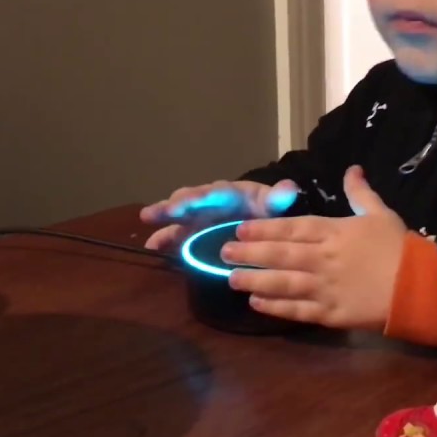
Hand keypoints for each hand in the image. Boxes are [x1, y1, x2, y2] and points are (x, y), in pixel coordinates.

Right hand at [139, 179, 298, 251]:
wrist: (266, 223)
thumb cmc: (268, 210)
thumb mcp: (276, 204)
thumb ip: (279, 198)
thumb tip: (288, 188)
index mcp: (231, 193)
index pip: (214, 192)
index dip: (201, 197)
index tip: (187, 203)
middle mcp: (211, 202)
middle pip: (191, 200)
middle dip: (175, 206)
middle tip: (158, 213)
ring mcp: (201, 218)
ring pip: (180, 217)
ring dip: (164, 221)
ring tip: (147, 225)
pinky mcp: (194, 233)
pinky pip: (178, 235)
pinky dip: (165, 239)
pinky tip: (153, 248)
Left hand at [223, 165, 406, 329]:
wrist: (420, 287)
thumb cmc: (400, 247)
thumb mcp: (381, 213)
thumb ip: (360, 193)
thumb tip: (351, 168)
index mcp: (334, 232)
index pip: (291, 228)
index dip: (263, 228)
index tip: (240, 228)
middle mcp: (323, 259)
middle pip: (280, 255)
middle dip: (249, 253)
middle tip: (223, 252)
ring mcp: (325, 288)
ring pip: (282, 283)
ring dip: (255, 280)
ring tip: (231, 278)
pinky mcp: (331, 314)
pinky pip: (297, 310)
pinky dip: (275, 307)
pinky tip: (257, 304)